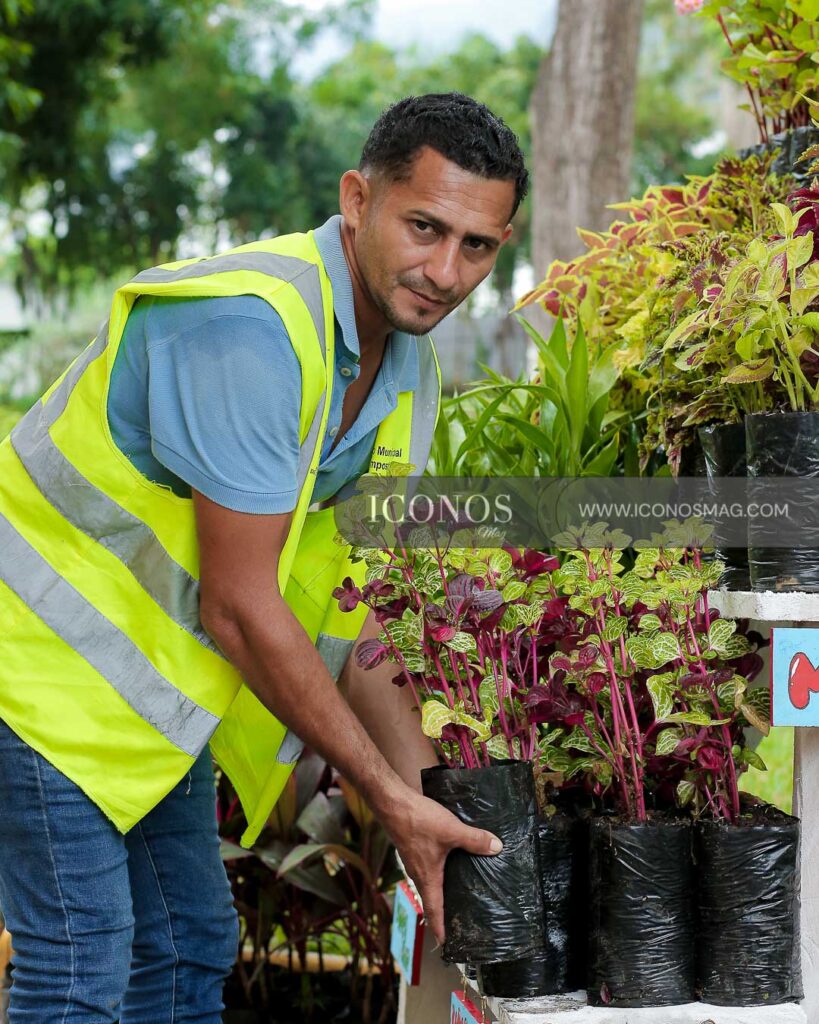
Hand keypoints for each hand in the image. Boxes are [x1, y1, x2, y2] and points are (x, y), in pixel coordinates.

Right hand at [383, 790, 502, 944]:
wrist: (392, 802)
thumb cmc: (418, 821)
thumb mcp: (451, 831)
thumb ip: (474, 840)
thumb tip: (496, 847)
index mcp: (427, 877)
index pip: (434, 910)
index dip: (440, 928)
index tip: (446, 943)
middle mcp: (418, 873)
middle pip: (430, 898)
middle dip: (441, 912)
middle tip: (455, 921)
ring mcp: (412, 859)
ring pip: (427, 881)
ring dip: (437, 890)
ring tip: (453, 892)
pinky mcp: (411, 846)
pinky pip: (424, 866)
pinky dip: (434, 871)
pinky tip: (444, 861)